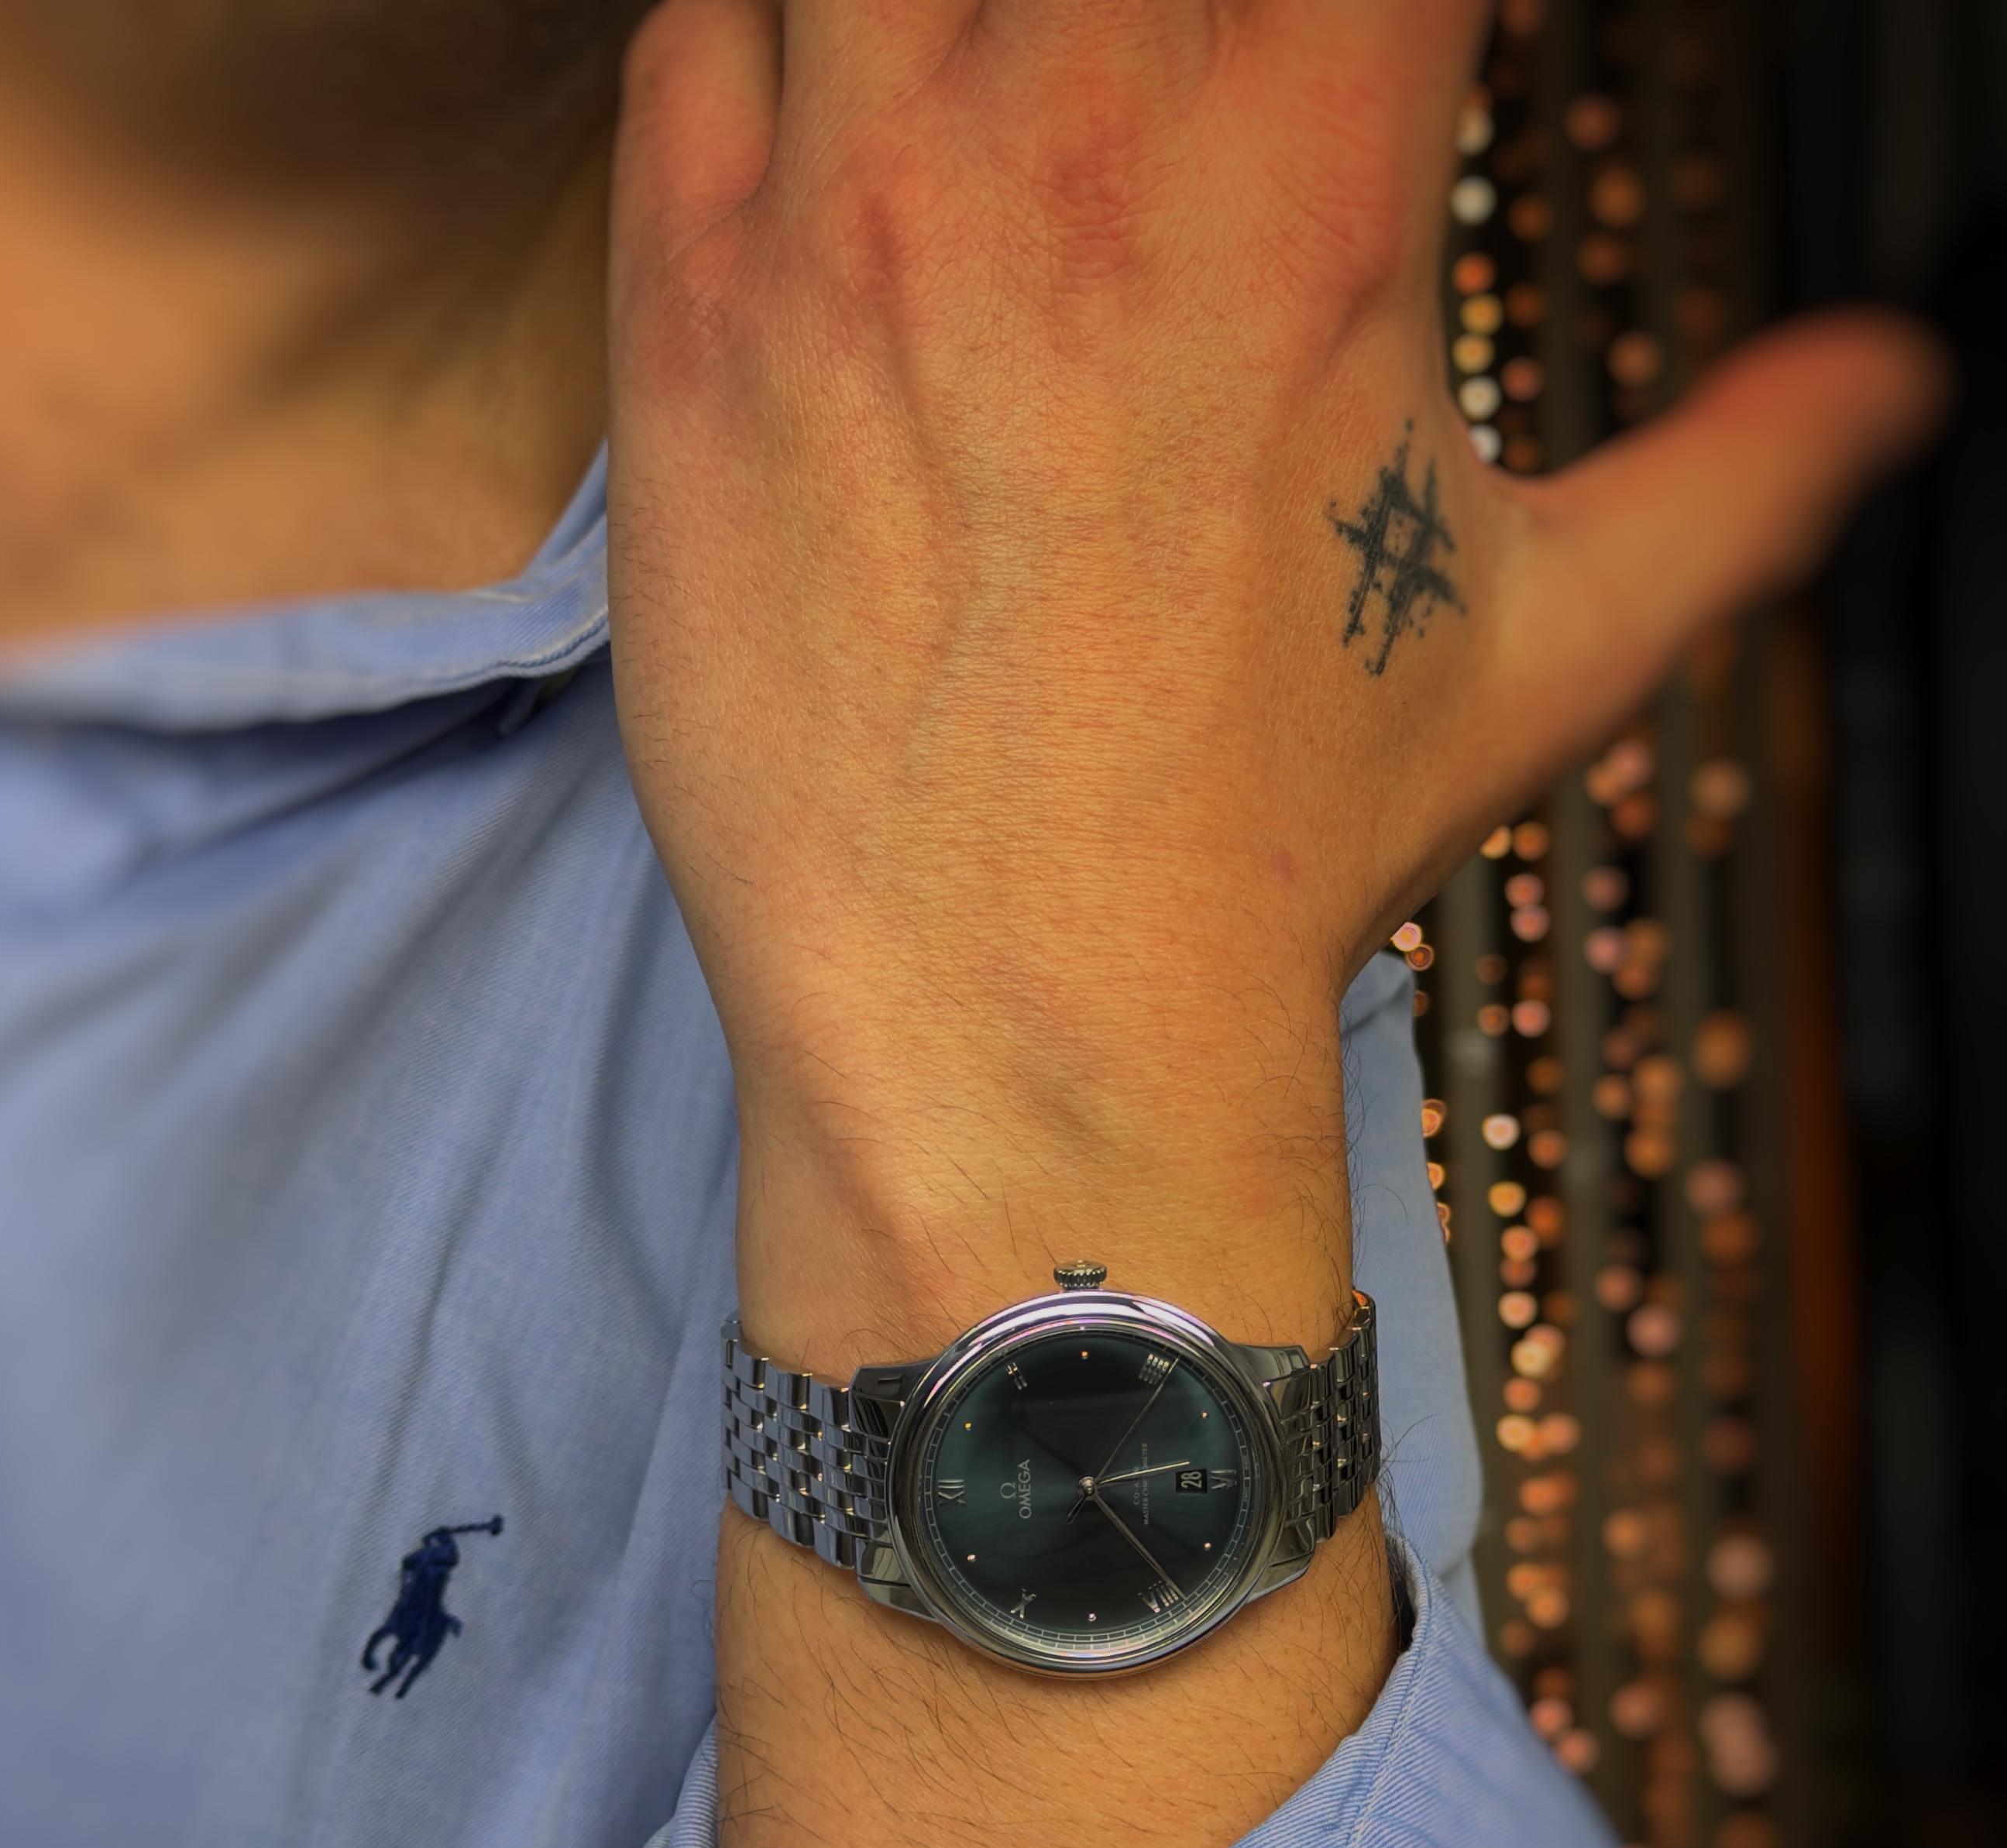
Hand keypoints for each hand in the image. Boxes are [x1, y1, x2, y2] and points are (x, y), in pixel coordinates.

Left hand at [606, 0, 1944, 1368]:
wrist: (1007, 1018)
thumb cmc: (1268, 844)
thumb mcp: (1564, 632)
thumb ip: (1742, 463)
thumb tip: (1889, 381)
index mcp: (1321, 153)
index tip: (1372, 69)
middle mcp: (1084, 129)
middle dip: (1150, 6)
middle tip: (1152, 102)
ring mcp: (860, 207)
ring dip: (944, 3)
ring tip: (983, 97)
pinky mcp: (689, 315)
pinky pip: (690, 37)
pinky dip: (753, 34)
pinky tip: (820, 124)